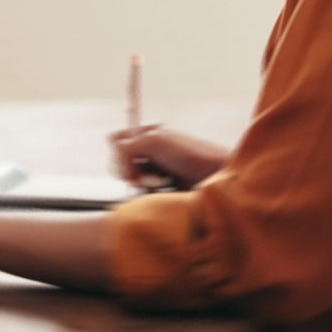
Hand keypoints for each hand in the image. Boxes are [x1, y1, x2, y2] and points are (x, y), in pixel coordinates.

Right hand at [109, 124, 228, 189]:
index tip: (127, 162)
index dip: (118, 153)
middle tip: (142, 176)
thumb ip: (128, 145)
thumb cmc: (192, 155)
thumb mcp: (155, 141)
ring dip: (141, 186)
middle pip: (121, 163)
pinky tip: (162, 194)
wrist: (218, 179)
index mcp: (150, 134)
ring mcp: (159, 172)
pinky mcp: (165, 191)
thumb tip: (114, 153)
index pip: (118, 140)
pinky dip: (149, 197)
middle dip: (129, 171)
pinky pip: (144, 197)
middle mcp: (153, 152)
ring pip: (131, 182)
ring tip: (159, 185)